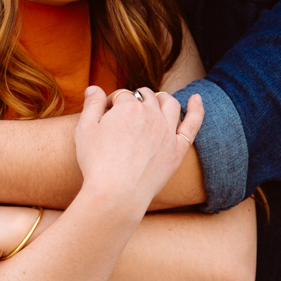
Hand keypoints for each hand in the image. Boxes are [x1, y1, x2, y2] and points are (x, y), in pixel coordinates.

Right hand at [73, 86, 202, 210]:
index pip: (121, 96)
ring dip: (160, 99)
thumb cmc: (96, 162)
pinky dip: (196, 109)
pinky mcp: (178, 149)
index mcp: (128, 106)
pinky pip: (192, 124)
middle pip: (145, 97)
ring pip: (169, 103)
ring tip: (154, 103)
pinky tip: (196, 98)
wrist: (117, 193)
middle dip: (134, 100)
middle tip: (123, 115)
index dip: (110, 104)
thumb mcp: (84, 129)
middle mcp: (151, 114)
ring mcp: (167, 131)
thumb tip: (94, 87)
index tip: (103, 116)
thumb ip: (91, 104)